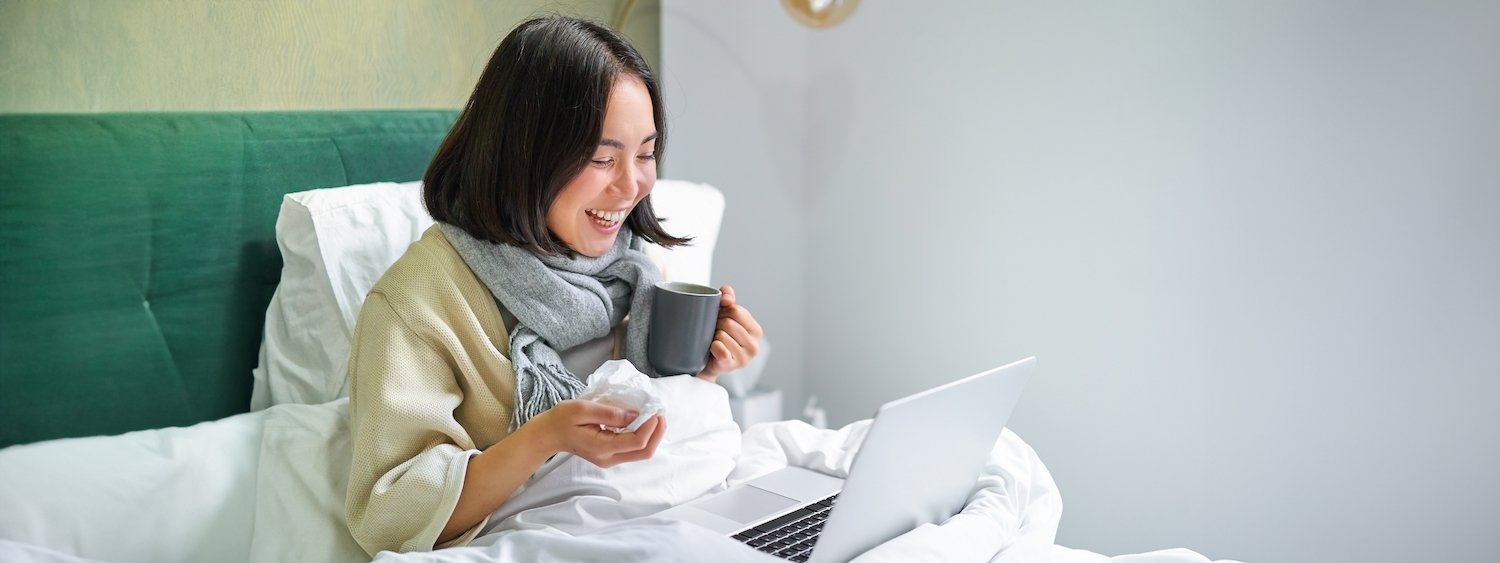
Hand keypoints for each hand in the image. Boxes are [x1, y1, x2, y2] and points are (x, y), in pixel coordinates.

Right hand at [521, 399, 665, 467]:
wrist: (548, 435)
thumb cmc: (561, 420)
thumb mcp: (583, 409)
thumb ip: (609, 413)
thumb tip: (634, 415)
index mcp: (602, 447)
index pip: (637, 442)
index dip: (651, 426)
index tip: (654, 409)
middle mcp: (609, 458)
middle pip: (644, 452)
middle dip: (657, 432)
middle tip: (660, 412)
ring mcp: (610, 459)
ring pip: (641, 453)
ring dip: (652, 434)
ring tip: (653, 414)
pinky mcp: (610, 456)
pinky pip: (633, 449)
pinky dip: (643, 435)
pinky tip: (642, 420)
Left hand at [697, 285, 763, 381]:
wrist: (706, 362)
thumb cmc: (717, 336)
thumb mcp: (724, 312)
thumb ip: (727, 296)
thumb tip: (727, 298)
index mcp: (756, 330)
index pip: (736, 310)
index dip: (722, 312)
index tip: (719, 319)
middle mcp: (754, 345)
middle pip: (728, 323)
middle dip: (716, 325)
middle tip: (714, 332)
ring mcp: (744, 358)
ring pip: (721, 335)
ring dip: (712, 337)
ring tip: (713, 342)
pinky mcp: (731, 366)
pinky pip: (720, 349)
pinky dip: (713, 347)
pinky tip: (713, 350)